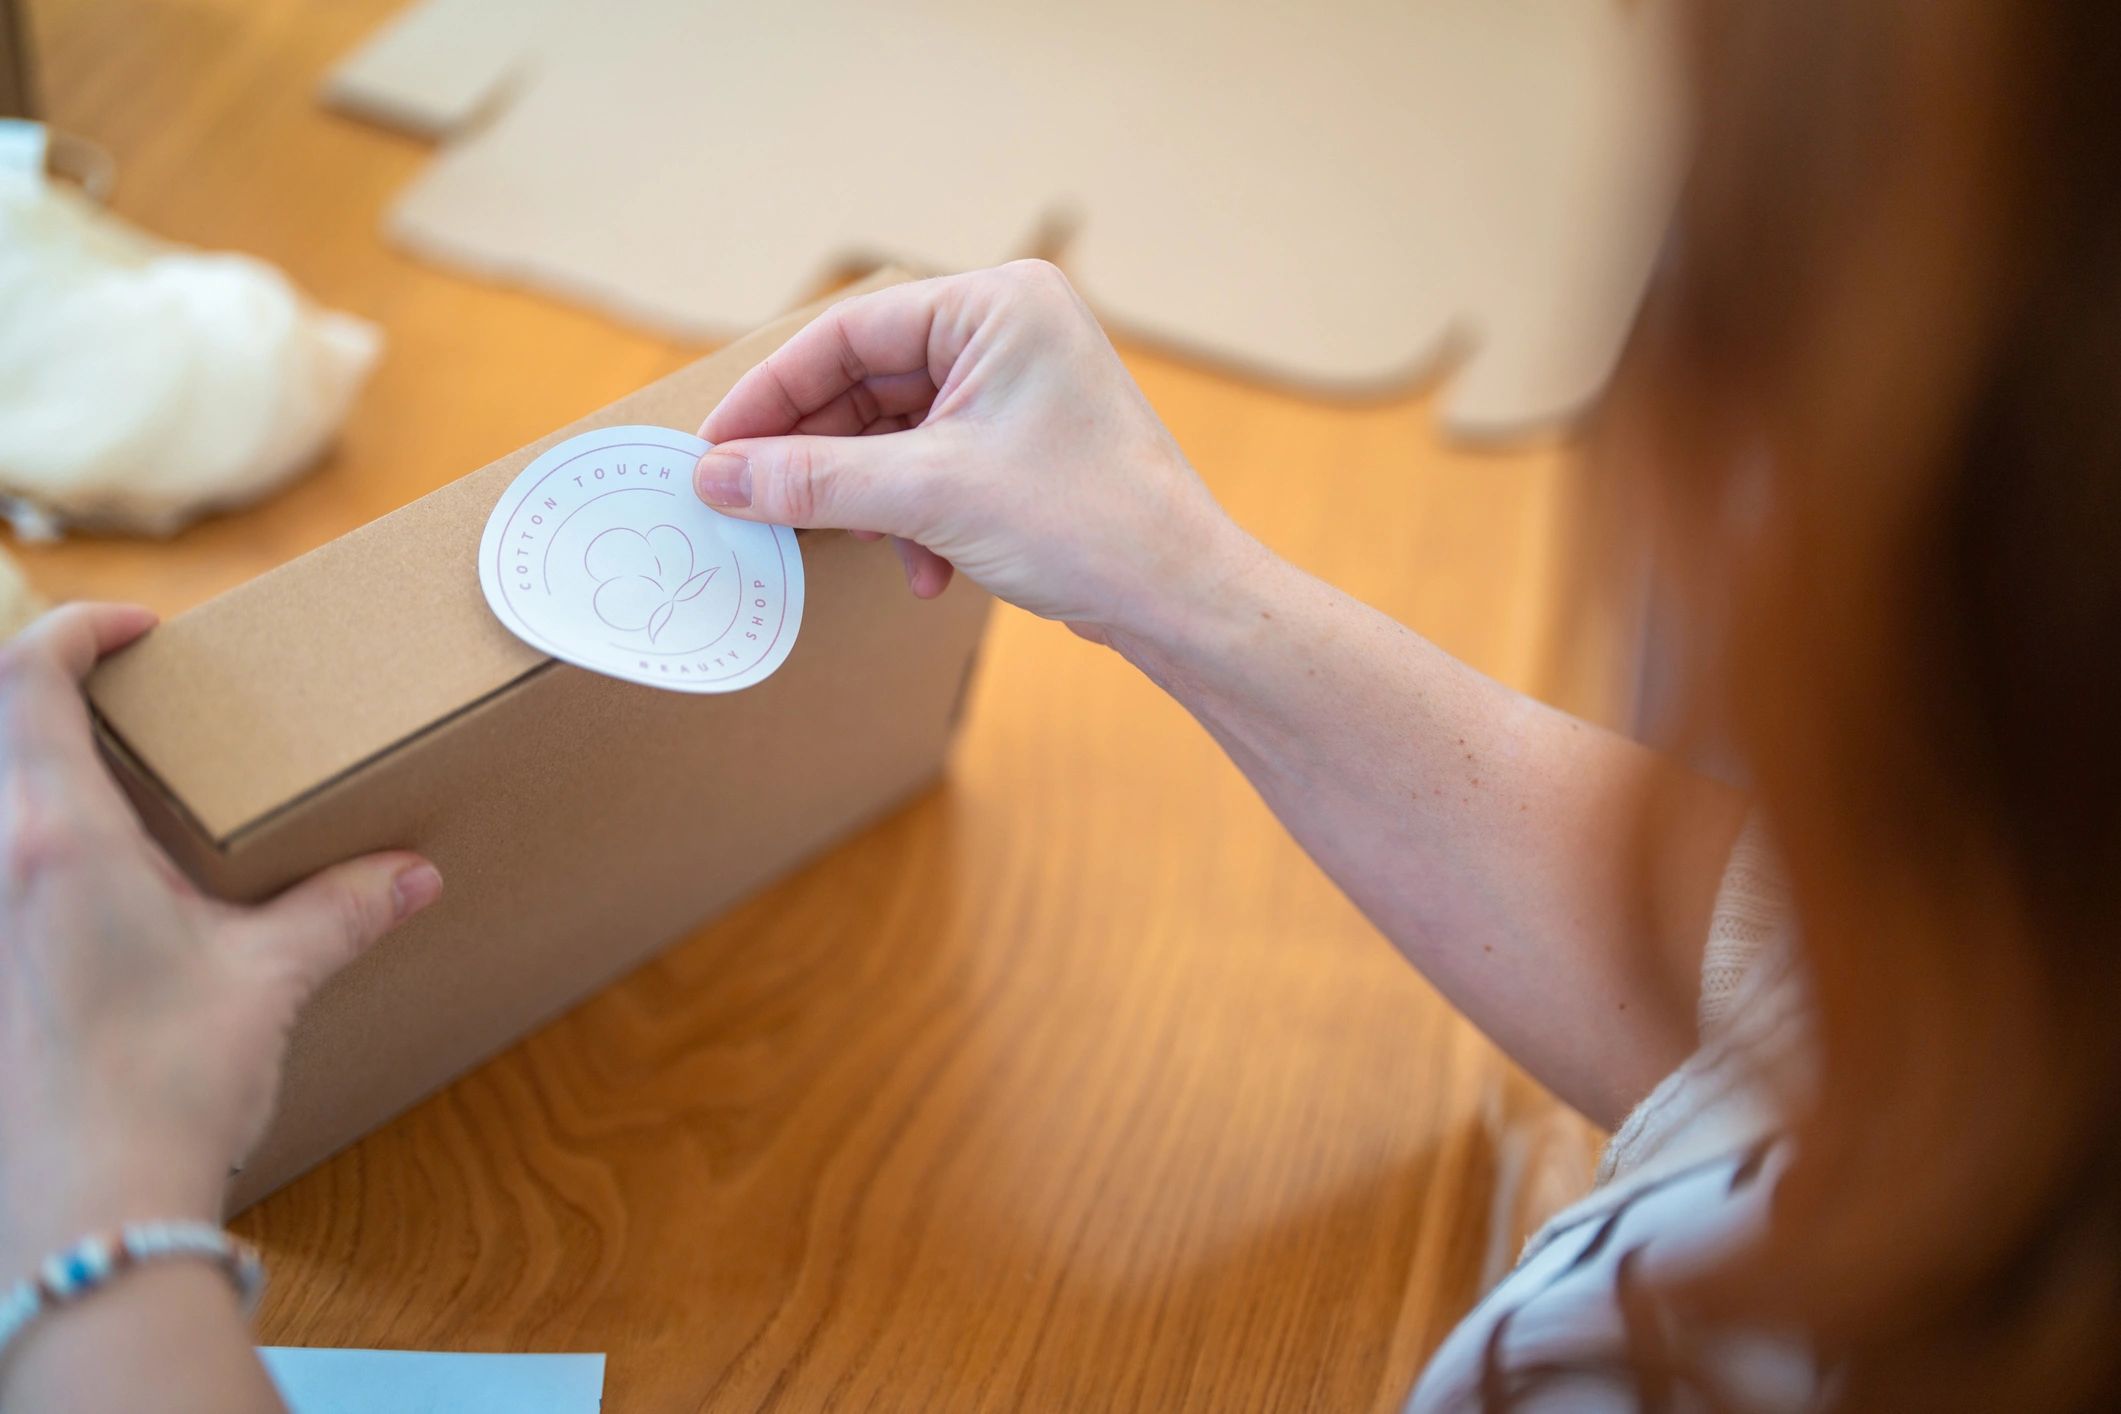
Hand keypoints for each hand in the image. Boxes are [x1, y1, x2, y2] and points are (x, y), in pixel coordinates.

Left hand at [0, 604, 441, 1264]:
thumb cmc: (162, 1084)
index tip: (140, 630)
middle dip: (50, 694)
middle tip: (132, 706)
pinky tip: (101, 900)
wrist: (85, 1211)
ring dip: (39, 775)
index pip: (28, 676)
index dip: (76, 628)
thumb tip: (409, 874)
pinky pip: (2, 872)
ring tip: (119, 797)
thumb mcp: (268, 978)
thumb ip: (340, 910)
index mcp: (55, 836)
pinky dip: (38, 847)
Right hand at [696, 260, 1250, 644]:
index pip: (850, 331)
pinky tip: (926, 572)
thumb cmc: (1088, 524)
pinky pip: (930, 467)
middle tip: (751, 502)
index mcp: (998, 304)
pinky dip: (911, 519)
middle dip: (818, 455)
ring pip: (894, 433)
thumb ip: (812, 480)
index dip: (773, 392)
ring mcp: (1017, 389)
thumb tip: (715, 476)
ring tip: (851, 545)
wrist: (1180, 598)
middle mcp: (1009, 331)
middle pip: (867, 382)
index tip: (714, 447)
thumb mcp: (931, 496)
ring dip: (867, 499)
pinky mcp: (1020, 447)